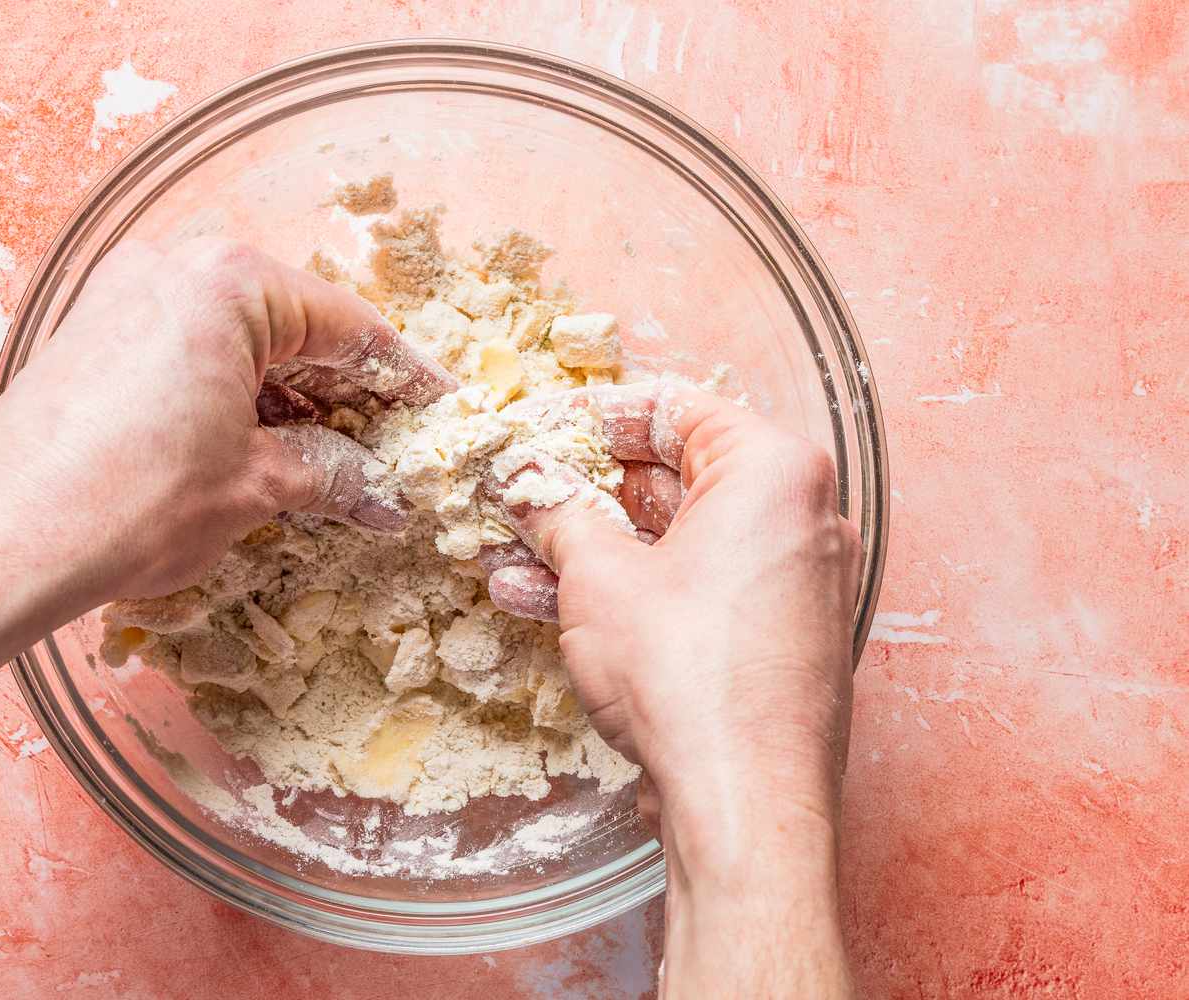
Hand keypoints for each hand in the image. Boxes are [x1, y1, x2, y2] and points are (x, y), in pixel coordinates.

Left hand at [0, 238, 453, 608]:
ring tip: (334, 457)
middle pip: (292, 322)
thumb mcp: (254, 487)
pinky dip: (235, 392)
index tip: (441, 408)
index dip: (403, 375)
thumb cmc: (128, 505)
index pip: (346, 324)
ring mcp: (124, 293)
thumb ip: (333, 472)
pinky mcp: (93, 330)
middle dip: (344, 388)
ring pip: (240, 336)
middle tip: (393, 443)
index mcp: (226, 281)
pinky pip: (191, 348)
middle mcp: (173, 265)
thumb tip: (384, 489)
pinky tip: (264, 444)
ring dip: (289, 394)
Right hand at [486, 379, 860, 861]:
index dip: (594, 416)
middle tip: (522, 494)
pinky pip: (692, 591)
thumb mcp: (597, 577)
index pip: (675, 410)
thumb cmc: (690, 675)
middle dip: (585, 490)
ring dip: (590, 548)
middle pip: (674, 478)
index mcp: (774, 471)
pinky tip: (546, 604)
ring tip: (512, 554)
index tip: (541, 428)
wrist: (745, 801)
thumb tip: (528, 482)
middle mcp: (799, 517)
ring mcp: (791, 582)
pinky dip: (630, 592)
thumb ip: (557, 513)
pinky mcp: (774, 639)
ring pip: (674, 542)